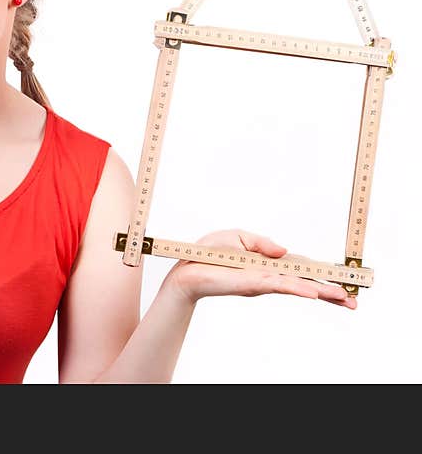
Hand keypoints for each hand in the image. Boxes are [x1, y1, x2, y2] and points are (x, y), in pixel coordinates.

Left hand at [163, 228, 356, 309]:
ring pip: (297, 287)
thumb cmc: (209, 253)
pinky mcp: (250, 283)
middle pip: (304, 284)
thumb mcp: (238, 238)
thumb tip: (284, 251)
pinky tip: (312, 293)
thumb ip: (263, 243)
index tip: (343, 283)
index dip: (321, 276)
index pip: (300, 271)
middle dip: (329, 292)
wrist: (186, 267)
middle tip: (353, 301)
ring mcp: (261, 282)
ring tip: (344, 299)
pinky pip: (278, 285)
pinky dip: (297, 288)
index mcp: (268, 265)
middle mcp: (269, 276)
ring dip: (321, 292)